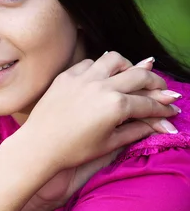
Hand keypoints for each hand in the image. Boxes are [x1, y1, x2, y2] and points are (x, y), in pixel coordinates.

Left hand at [20, 51, 180, 184]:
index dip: (163, 108)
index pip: (148, 103)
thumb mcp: (109, 143)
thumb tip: (160, 124)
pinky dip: (100, 67)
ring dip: (128, 66)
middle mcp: (102, 87)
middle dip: (156, 82)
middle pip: (139, 75)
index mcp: (116, 106)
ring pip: (115, 59)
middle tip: (162, 90)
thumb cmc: (73, 151)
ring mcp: (83, 78)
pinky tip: (102, 77)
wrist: (39, 146)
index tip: (172, 109)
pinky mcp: (67, 75)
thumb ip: (137, 130)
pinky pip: (90, 63)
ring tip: (131, 76)